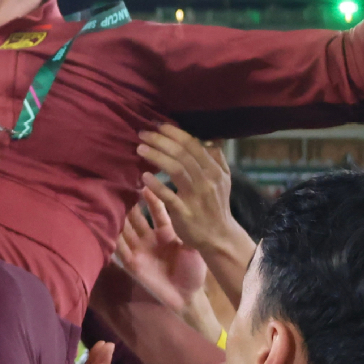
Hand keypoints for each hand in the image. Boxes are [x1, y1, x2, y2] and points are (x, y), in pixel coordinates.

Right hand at [112, 195, 212, 334]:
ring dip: (118, 216)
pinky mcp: (132, 264)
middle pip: (136, 215)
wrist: (188, 298)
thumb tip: (188, 200)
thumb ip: (185, 225)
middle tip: (121, 182)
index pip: (155, 209)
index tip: (144, 177)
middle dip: (129, 200)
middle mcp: (149, 238)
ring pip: (125, 229)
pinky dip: (114, 238)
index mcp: (165, 232)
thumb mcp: (192, 245)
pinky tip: (106, 225)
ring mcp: (139, 250)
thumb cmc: (193, 272)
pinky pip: (120, 248)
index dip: (150, 195)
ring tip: (110, 198)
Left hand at [136, 125, 255, 304]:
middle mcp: (207, 180)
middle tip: (143, 133)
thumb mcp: (223, 181)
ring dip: (156, 156)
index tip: (159, 125)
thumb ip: (217, 159)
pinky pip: (169, 196)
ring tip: (140, 148)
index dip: (175, 133)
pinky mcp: (185, 213)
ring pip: (176, 169)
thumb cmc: (216, 206)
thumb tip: (208, 140)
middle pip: (182, 153)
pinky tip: (144, 177)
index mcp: (215, 170)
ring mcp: (196, 197)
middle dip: (161, 140)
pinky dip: (156, 185)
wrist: (219, 237)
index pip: (193, 145)